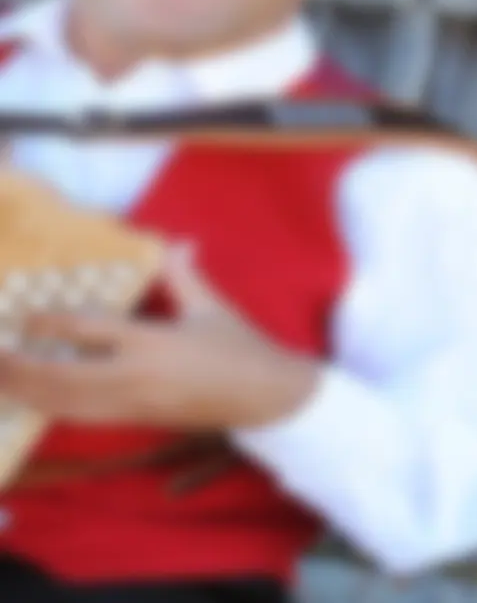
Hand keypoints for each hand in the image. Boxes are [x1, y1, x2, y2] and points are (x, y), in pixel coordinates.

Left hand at [0, 244, 321, 429]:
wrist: (263, 399)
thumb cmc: (240, 350)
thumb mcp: (213, 308)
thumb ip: (184, 277)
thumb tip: (179, 242)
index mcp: (154, 342)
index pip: (88, 330)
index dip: (49, 323)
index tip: (23, 316)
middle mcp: (135, 376)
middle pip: (61, 376)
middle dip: (19, 367)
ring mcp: (131, 404)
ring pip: (64, 402)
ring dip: (26, 390)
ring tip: (0, 377)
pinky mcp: (133, 420)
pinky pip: (80, 415)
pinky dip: (49, 406)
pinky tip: (32, 397)